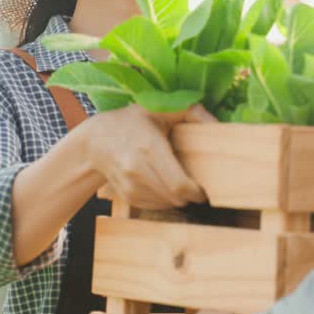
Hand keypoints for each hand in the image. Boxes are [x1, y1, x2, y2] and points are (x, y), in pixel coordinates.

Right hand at [83, 103, 216, 209]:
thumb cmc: (132, 122)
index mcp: (150, 146)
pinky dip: (164, 201)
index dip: (196, 192)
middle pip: (174, 196)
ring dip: (177, 198)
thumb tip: (218, 124)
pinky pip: (153, 205)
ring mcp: (129, 184)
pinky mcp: (126, 195)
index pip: (178, 184)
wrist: (95, 141)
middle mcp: (137, 168)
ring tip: (181, 185)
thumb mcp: (160, 108)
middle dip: (190, 196)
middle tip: (198, 188)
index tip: (205, 189)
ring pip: (165, 203)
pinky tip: (165, 188)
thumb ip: (192, 111)